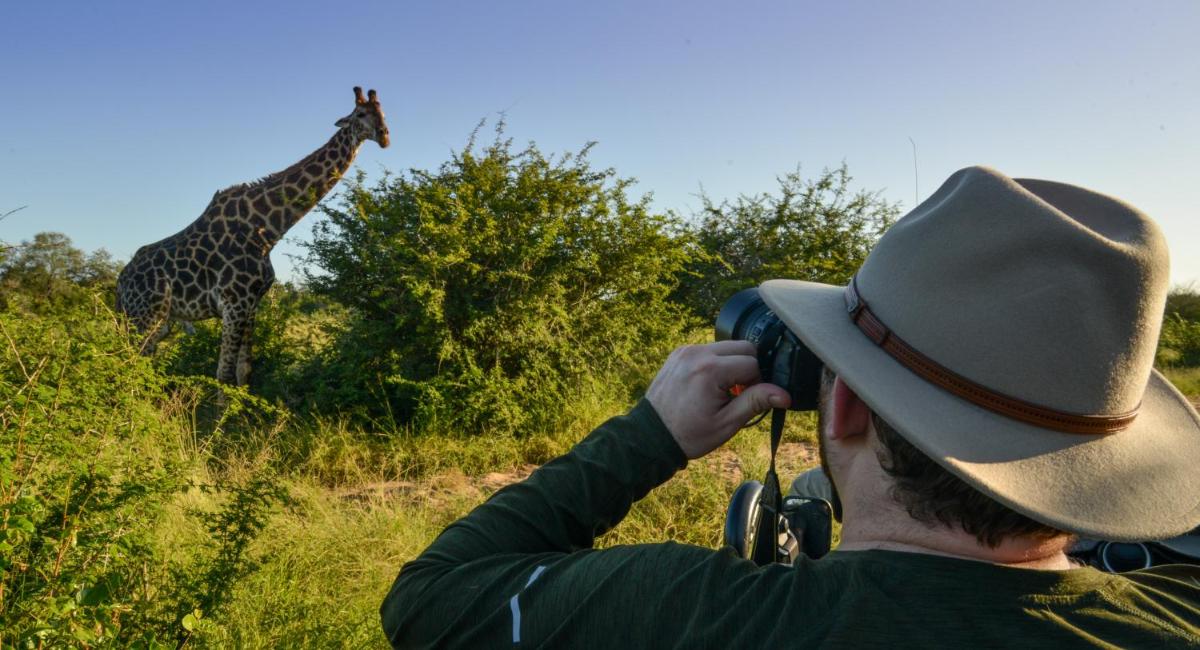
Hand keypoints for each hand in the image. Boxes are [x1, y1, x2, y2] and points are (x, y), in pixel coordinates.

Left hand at [646, 341, 790, 458]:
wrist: (651, 436)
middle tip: (739, 393)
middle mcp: (697, 352)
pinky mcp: (679, 352)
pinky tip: (710, 385)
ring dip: (733, 365)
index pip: (753, 363)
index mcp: (710, 369)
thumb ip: (756, 401)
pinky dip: (716, 363)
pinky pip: (709, 350)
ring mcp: (686, 350)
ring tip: (724, 390)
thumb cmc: (690, 434)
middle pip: (743, 347)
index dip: (758, 382)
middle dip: (749, 368)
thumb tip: (785, 394)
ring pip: (726, 346)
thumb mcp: (727, 422)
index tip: (747, 399)